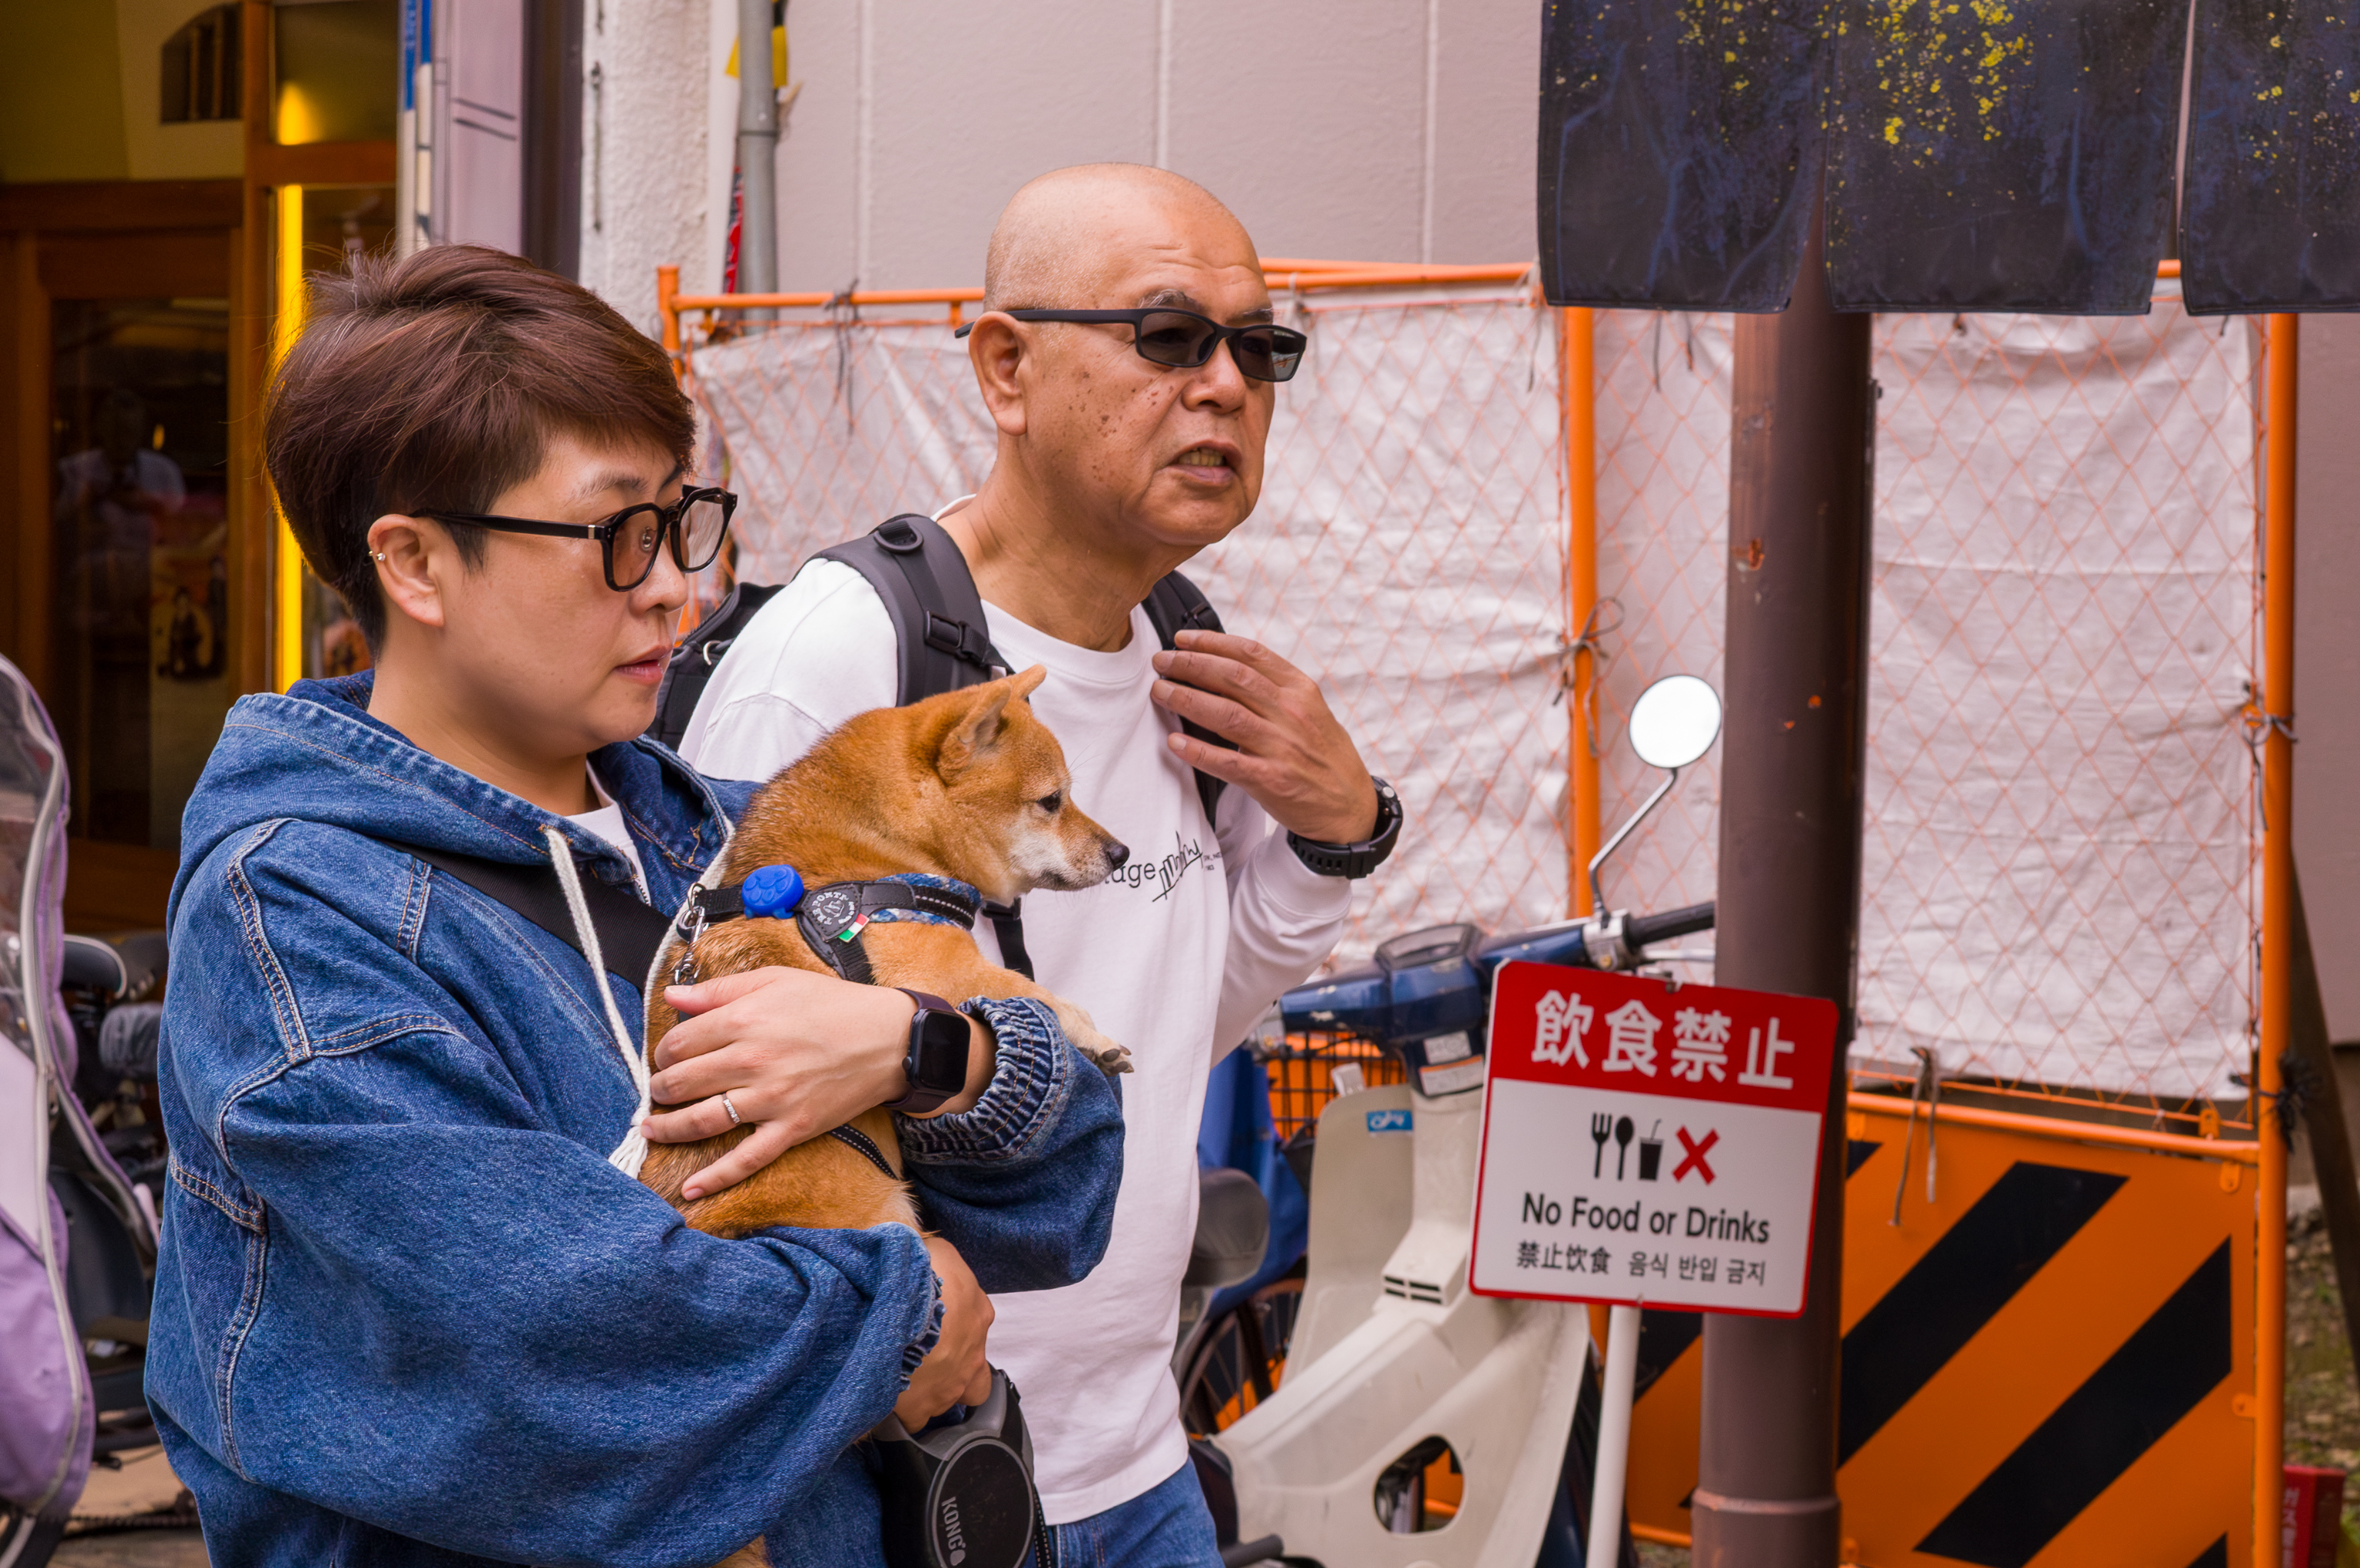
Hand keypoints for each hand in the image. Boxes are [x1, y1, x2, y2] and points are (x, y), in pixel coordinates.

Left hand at [642, 967, 914, 1198]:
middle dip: (661, 1088)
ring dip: (668, 1128)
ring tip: (654, 1128)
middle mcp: (751, 1061)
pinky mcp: (791, 1129)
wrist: (890, 1039)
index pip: (678, 1043)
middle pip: (680, 1083)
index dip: (664, 1051)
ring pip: (701, 1121)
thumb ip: (720, 989)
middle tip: (660, 1089)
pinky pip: (746, 1159)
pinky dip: (715, 1178)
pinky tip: (689, 1188)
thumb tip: (673, 995)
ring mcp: (771, 1099)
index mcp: (745, 1019)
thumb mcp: (776, 979)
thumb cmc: (834, 1005)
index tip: (668, 1055)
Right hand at [896, 1236, 994, 1426]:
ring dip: (926, 1393)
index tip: (932, 1334)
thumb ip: (938, 1260)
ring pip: (943, 1401)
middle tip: (924, 1367)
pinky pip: (911, 1420)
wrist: (904, 1302)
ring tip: (898, 1381)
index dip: (953, 1335)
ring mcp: (948, 1386)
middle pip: (970, 1380)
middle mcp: (972, 1357)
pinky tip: (883, 1404)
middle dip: (950, 1376)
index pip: (972, 1331)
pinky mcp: (918, 1408)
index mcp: (978, 1315)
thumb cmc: (924, 1271)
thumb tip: (925, 1260)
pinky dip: (900, 1415)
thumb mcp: (938, 1251)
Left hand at [1151, 628, 1379, 843]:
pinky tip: (1174, 743)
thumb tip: (1227, 668)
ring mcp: (1282, 747)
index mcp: (1301, 691)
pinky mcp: (1272, 780)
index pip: (1251, 655)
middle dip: (1191, 665)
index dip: (1212, 643)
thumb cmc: (1323, 756)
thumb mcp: (1311, 711)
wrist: (1350, 807)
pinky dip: (1197, 751)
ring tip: (1160, 692)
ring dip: (1186, 699)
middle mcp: (1292, 713)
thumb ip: (1275, 690)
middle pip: (1233, 678)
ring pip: (1225, 714)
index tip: (1182, 639)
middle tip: (1161, 662)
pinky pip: (1227, 762)